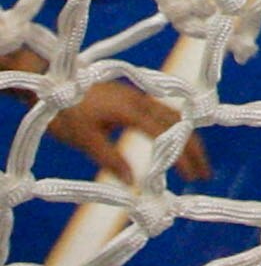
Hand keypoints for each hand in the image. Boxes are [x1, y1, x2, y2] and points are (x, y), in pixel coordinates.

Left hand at [48, 79, 209, 182]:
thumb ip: (110, 159)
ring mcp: (136, 96)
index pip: (164, 134)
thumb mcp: (84, 139)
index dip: (180, 156)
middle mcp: (139, 99)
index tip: (192, 176)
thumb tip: (133, 183)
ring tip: (194, 161)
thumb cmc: (65, 112)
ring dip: (185, 137)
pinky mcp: (130, 96)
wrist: (51, 82)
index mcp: (131, 109)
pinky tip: (173, 140)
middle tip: (205, 174)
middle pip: (176, 123)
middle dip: (193, 148)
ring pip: (171, 116)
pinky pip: (161, 111)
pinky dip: (173, 128)